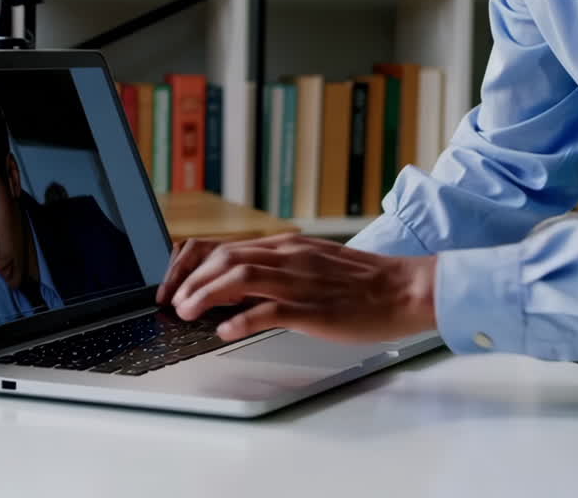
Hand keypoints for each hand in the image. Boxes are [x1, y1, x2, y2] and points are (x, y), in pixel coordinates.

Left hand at [157, 233, 437, 343]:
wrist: (406, 289)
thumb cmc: (363, 284)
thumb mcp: (313, 266)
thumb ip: (276, 272)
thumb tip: (233, 292)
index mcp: (287, 246)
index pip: (224, 245)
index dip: (189, 263)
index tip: (173, 283)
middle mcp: (289, 256)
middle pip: (224, 257)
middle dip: (189, 279)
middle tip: (172, 302)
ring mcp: (300, 280)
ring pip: (239, 277)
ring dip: (206, 294)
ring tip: (188, 314)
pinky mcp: (314, 307)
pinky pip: (270, 310)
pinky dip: (241, 319)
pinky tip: (225, 332)